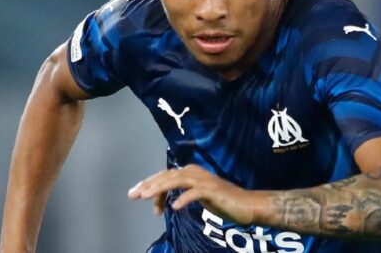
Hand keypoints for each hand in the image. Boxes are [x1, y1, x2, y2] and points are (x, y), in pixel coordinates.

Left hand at [127, 164, 258, 224]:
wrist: (247, 204)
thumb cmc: (223, 201)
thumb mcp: (199, 196)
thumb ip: (184, 194)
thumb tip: (168, 200)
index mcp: (191, 172)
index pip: (165, 175)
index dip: (149, 183)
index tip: (135, 194)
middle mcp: (196, 172)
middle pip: (168, 176)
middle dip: (149, 185)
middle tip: (133, 195)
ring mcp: (205, 181)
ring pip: (178, 180)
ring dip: (161, 188)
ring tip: (146, 197)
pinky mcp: (213, 191)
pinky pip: (195, 193)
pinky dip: (184, 198)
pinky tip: (174, 208)